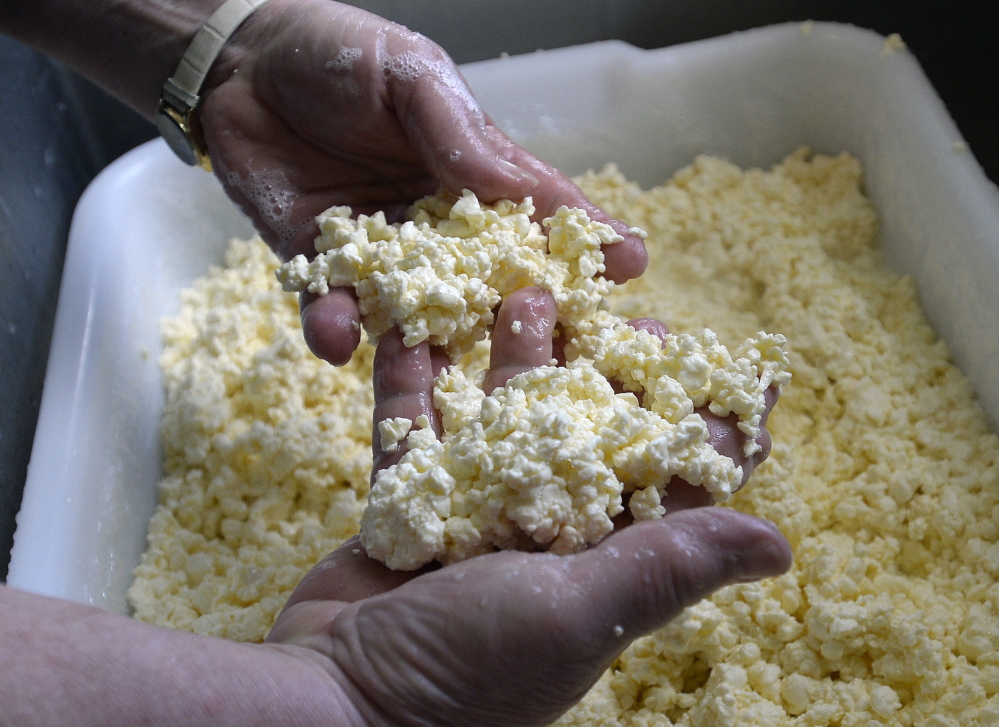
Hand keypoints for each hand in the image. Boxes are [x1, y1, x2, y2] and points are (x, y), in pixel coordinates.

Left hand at [199, 0, 647, 365]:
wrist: (243, 64)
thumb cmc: (340, 54)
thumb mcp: (412, 76)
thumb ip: (460, 134)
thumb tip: (519, 189)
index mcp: (474, 173)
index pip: (540, 210)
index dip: (586, 239)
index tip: (632, 263)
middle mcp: (438, 226)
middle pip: (492, 282)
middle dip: (525, 319)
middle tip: (555, 355)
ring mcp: (382, 255)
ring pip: (419, 315)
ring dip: (429, 342)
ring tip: (436, 364)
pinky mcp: (321, 267)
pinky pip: (335, 309)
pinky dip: (336, 327)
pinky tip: (337, 337)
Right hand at [265, 288, 790, 726]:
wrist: (337, 703)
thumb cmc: (469, 669)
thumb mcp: (578, 611)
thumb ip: (667, 565)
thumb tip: (781, 545)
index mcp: (600, 561)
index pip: (677, 489)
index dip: (712, 432)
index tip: (746, 373)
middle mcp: (546, 534)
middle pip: (590, 433)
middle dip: (609, 370)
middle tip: (630, 314)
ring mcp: (475, 514)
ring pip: (502, 416)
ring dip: (511, 356)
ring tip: (529, 293)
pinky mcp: (410, 505)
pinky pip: (415, 430)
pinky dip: (413, 382)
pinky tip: (415, 329)